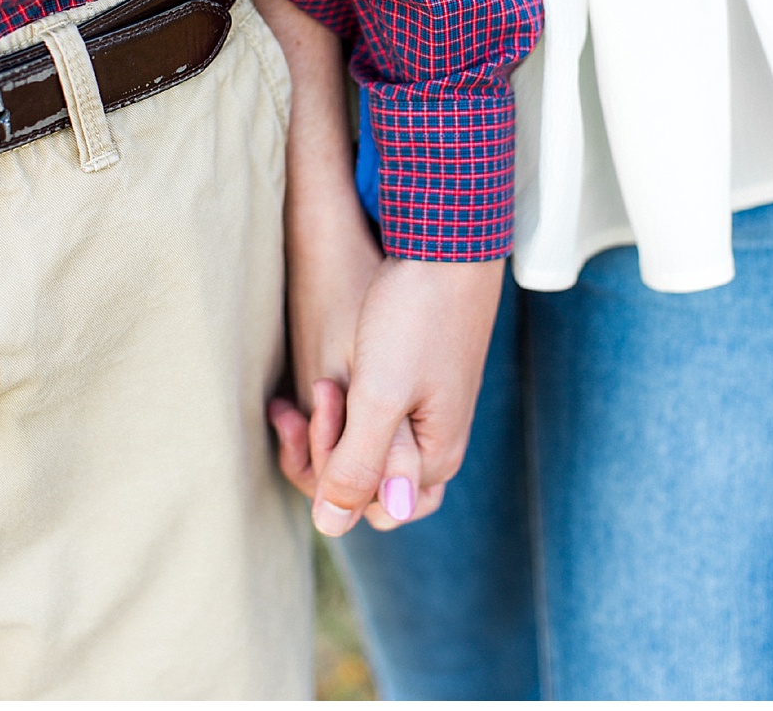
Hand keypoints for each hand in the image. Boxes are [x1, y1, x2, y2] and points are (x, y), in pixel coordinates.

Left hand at [268, 214, 437, 531]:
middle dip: (326, 450)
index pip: (364, 506)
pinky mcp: (413, 390)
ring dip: (331, 425)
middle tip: (325, 387)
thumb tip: (332, 527)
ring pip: (360, 452)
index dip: (330, 467)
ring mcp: (425, 418)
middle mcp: (433, 446)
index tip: (326, 400)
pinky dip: (340, 407)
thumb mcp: (379, 396)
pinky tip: (327, 380)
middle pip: (362, 486)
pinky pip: (367, 423)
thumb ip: (357, 465)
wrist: (447, 245)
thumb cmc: (415, 315)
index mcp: (433, 458)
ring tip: (327, 378)